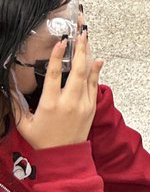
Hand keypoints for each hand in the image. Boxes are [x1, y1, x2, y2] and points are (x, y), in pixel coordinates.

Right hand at [13, 35, 101, 150]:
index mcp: (50, 104)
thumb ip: (16, 104)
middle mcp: (69, 102)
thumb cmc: (43, 140)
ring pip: (88, 76)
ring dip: (87, 56)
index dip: (57, 57)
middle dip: (79, 50)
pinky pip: (94, 86)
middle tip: (80, 34)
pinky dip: (97, 72)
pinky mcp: (91, 107)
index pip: (54, 75)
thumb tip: (8, 86)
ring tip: (87, 40)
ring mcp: (83, 104)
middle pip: (77, 71)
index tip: (60, 43)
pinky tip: (98, 60)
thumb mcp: (24, 123)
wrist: (64, 156)